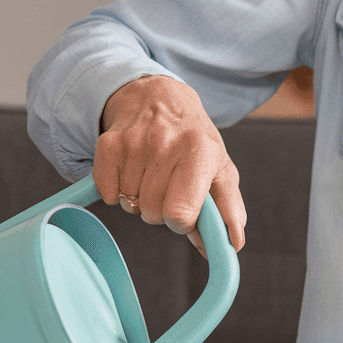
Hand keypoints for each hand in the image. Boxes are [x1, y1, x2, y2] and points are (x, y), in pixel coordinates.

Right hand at [92, 75, 245, 256]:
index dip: (182, 221)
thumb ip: (230, 210)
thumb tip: (234, 244)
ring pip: (130, 205)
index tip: (186, 208)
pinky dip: (117, 192)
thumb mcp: (221, 170)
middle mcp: (165, 143)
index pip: (180, 214)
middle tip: (168, 188)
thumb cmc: (195, 142)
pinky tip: (131, 172)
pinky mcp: (109, 143)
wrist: (161, 98)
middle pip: (153, 213)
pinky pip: (108, 193)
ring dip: (140, 200)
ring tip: (151, 176)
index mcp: (200, 151)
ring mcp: (134, 142)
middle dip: (161, 211)